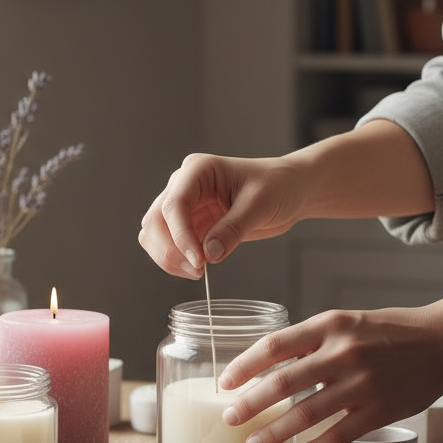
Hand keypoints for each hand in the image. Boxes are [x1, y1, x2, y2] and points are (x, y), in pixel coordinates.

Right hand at [138, 152, 306, 278]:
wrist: (289, 190)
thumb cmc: (278, 186)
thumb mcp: (260, 204)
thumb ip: (232, 229)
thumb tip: (208, 255)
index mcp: (197, 170)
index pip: (174, 204)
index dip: (180, 236)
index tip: (198, 262)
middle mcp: (183, 185)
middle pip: (155, 220)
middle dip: (170, 250)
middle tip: (197, 271)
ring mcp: (183, 205)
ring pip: (153, 234)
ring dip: (168, 257)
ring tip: (197, 272)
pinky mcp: (188, 224)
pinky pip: (167, 245)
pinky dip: (174, 260)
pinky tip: (196, 268)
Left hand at [218, 306, 442, 442]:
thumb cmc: (387, 332)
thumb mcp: (344, 323)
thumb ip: (309, 343)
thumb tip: (266, 367)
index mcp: (328, 326)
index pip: (273, 345)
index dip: (244, 365)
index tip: (226, 382)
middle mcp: (342, 353)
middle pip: (282, 383)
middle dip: (249, 403)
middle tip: (229, 417)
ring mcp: (362, 384)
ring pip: (305, 414)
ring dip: (273, 432)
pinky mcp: (380, 411)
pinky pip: (338, 436)